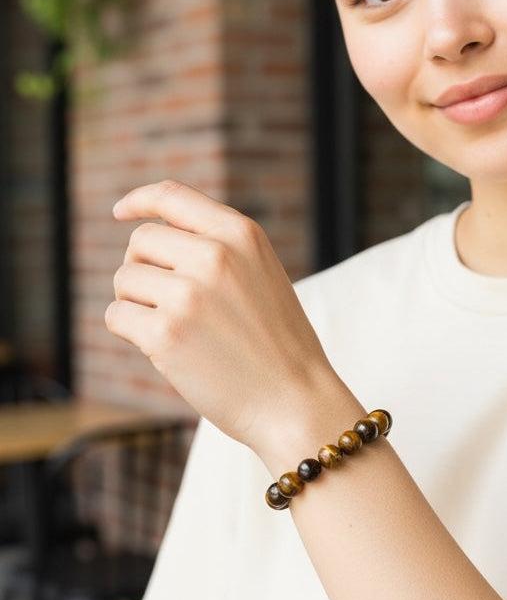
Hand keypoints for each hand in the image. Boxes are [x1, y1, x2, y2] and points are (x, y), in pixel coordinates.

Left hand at [104, 179, 336, 451]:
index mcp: (241, 235)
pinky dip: (131, 332)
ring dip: (137, 304)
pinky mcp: (166, 334)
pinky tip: (165, 351)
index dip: (140, 201)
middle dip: (143, 270)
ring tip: (176, 331)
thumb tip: (152, 239)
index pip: (173, 197)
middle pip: (141, 243)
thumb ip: (220, 250)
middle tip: (166, 304)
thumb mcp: (263, 278)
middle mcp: (214, 256)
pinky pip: (117, 316)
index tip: (122, 212)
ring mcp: (188, 294)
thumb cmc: (280, 347)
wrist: (296, 402)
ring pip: (125, 280)